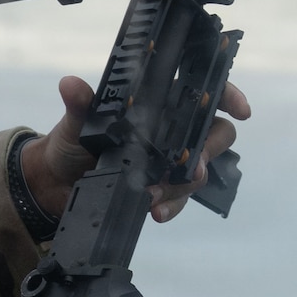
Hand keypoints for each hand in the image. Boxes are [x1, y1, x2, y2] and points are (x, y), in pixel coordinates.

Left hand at [20, 75, 251, 224]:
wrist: (56, 181)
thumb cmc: (72, 140)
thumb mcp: (76, 120)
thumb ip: (80, 104)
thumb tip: (71, 86)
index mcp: (157, 103)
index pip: (203, 92)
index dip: (228, 96)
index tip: (240, 110)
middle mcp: (171, 130)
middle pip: (214, 134)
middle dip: (209, 151)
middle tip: (193, 166)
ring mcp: (169, 161)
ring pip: (199, 171)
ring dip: (183, 184)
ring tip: (155, 194)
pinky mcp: (161, 188)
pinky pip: (180, 198)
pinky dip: (172, 205)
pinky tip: (155, 210)